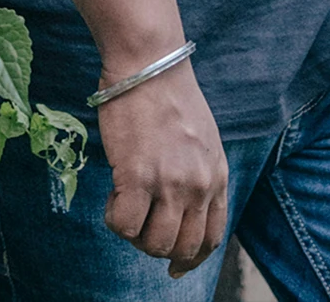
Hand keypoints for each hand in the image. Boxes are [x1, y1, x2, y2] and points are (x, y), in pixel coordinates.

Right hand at [100, 60, 228, 277]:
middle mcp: (199, 184)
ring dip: (135, 235)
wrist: (149, 61)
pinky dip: (114, 220)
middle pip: (183, 248)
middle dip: (158, 247)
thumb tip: (180, 206)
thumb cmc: (167, 93)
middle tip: (140, 225)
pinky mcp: (139, 177)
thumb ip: (197, 172)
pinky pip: (124, 226)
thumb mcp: (201, 137)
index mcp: (217, 175)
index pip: (212, 238)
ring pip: (153, 244)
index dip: (191, 259)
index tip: (174, 267)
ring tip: (126, 205)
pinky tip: (113, 196)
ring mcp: (170, 183)